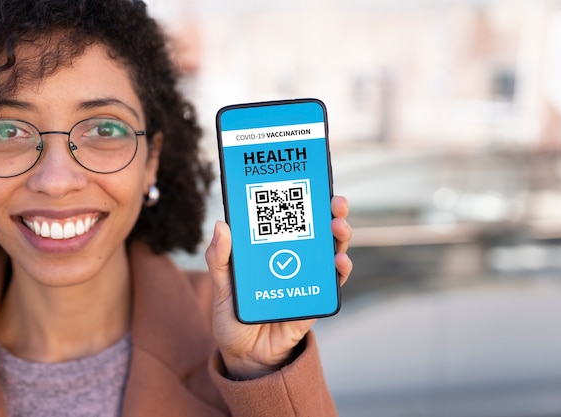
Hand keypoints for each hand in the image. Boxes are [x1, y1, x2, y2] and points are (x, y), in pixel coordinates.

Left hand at [205, 195, 352, 378]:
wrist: (245, 357)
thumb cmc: (233, 318)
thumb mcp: (222, 286)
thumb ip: (220, 259)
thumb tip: (220, 225)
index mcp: (271, 251)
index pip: (289, 220)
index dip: (301, 200)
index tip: (309, 183)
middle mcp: (294, 260)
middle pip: (317, 231)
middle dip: (330, 214)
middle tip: (335, 203)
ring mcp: (306, 279)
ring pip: (330, 252)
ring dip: (339, 237)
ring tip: (338, 227)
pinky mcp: (314, 301)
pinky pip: (331, 284)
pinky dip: (339, 271)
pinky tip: (340, 262)